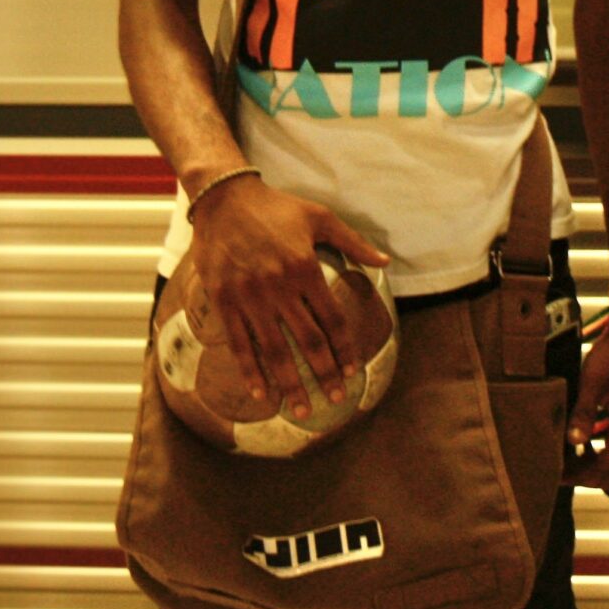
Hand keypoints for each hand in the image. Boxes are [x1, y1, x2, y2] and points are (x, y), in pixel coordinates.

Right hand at [185, 177, 389, 422]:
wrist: (224, 199)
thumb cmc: (276, 207)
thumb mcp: (320, 217)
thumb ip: (353, 243)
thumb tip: (385, 261)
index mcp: (305, 268)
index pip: (331, 319)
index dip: (344, 348)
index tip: (353, 371)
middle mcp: (278, 287)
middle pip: (307, 340)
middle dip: (324, 374)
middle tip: (335, 399)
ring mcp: (249, 296)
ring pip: (274, 349)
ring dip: (290, 383)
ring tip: (301, 410)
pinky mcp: (223, 300)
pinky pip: (239, 342)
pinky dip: (250, 370)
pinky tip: (261, 393)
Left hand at [563, 312, 608, 486]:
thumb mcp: (592, 380)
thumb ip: (584, 412)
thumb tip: (573, 440)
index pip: (607, 467)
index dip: (583, 476)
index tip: (560, 475)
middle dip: (590, 478)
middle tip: (564, 472)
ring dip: (600, 469)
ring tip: (573, 461)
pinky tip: (588, 445)